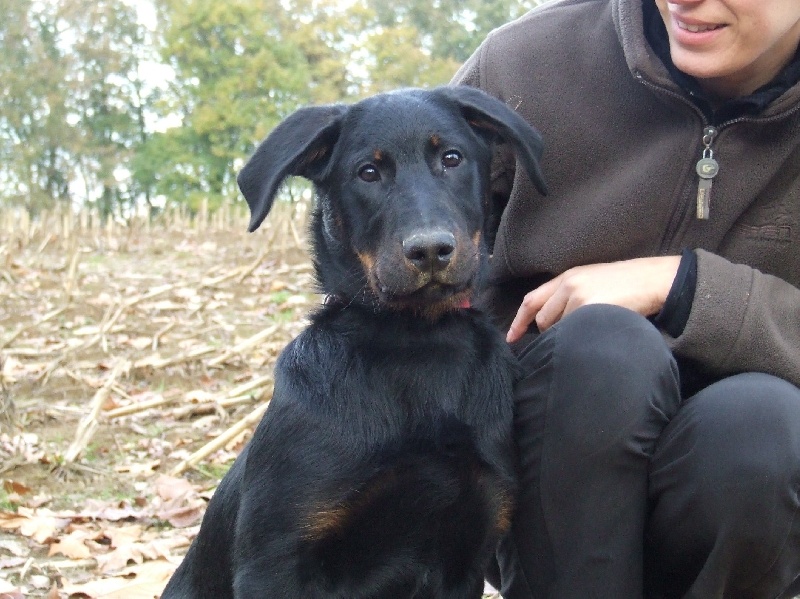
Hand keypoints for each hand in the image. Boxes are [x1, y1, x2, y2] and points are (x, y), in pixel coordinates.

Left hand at [506, 256, 681, 342]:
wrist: (652, 280)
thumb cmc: (624, 283)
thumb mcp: (590, 280)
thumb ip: (567, 294)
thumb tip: (547, 320)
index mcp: (566, 277)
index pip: (531, 300)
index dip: (518, 321)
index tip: (511, 338)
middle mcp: (568, 285)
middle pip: (542, 319)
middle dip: (550, 332)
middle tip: (571, 334)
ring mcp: (578, 297)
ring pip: (558, 329)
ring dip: (567, 335)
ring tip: (590, 329)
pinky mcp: (590, 309)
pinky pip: (574, 332)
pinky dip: (580, 338)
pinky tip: (596, 333)